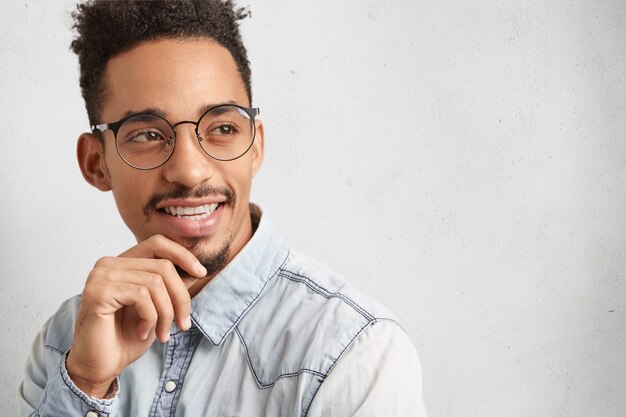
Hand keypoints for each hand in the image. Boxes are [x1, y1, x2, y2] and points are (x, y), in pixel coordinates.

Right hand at [65, 235, 206, 397]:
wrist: (100, 367)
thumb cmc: (126, 338)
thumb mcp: (158, 308)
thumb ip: (171, 287)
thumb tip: (196, 270)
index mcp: (122, 263)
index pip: (158, 243)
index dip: (183, 255)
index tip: (201, 273)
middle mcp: (109, 264)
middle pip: (163, 266)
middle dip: (180, 297)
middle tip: (183, 324)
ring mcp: (101, 276)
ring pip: (155, 282)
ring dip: (167, 313)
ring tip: (163, 334)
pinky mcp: (98, 291)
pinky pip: (141, 296)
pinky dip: (151, 317)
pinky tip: (143, 333)